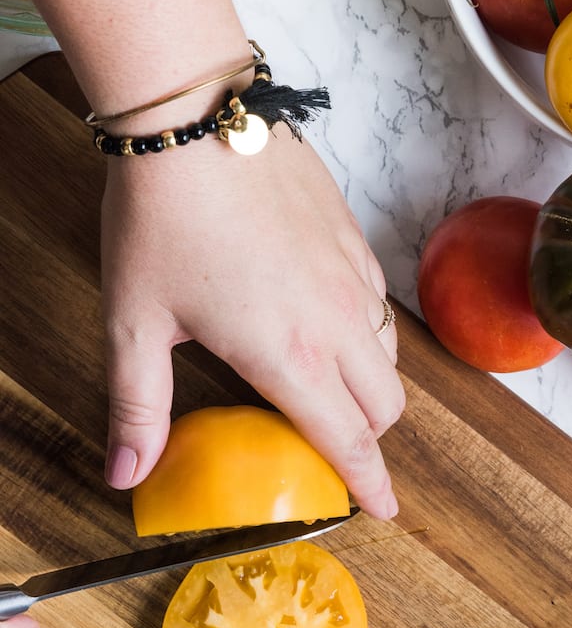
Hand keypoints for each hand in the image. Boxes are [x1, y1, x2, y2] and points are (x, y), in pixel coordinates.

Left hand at [100, 127, 403, 518]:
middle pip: (386, 407)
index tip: (382, 509)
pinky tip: (325, 316)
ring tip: (326, 381)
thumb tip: (125, 474)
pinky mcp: (354, 237)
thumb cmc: (162, 218)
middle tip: (331, 442)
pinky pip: (380, 303)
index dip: (369, 484)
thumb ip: (138, 407)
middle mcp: (336, 322)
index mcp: (288, 355)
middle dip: (368, 437)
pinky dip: (367, 330)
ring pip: (390, 354)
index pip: (347, 440)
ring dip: (370, 384)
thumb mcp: (134, 322)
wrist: (196, 118)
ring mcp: (352, 276)